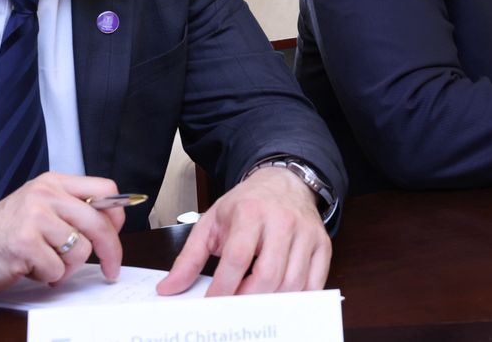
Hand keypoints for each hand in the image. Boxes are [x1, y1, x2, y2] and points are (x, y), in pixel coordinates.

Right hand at [0, 173, 127, 291]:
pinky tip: (31, 267)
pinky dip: (48, 275)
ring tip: (46, 261)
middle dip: (110, 251)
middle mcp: (45, 195)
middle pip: (98, 223)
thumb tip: (112, 223)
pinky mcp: (25, 243)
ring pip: (80, 250)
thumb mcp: (41, 207)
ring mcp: (34, 217)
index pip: (104, 189)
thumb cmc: (8, 230)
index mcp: (54, 182)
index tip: (117, 233)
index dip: (116, 215)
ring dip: (67, 266)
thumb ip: (71, 209)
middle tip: (111, 268)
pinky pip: (57, 268)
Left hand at [156, 164, 331, 297]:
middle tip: (234, 310)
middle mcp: (282, 220)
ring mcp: (306, 233)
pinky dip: (297, 298)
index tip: (211, 306)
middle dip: (248, 300)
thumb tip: (168, 289)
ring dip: (272, 302)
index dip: (224, 287)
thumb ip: (189, 257)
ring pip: (293, 282)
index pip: (238, 257)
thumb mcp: (212, 222)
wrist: (284, 181)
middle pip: (268, 274)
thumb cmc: (247, 204)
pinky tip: (280, 299)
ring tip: (255, 304)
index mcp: (251, 212)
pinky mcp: (323, 244)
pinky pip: (315, 282)